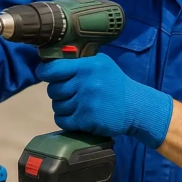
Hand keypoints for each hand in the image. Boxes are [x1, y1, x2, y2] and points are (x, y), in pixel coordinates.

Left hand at [35, 53, 173, 148]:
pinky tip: (76, 116)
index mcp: (88, 66)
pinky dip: (66, 120)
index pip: (53, 68)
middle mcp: (86, 82)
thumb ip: (79, 62)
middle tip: (69, 93)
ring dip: (63, 107)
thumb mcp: (101, 64)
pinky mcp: (87, 120)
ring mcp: (86, 102)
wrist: (136, 107)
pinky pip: (62, 120)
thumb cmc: (116, 84)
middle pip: (53, 89)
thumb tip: (51, 61)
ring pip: (56, 106)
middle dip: (57, 92)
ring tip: (76, 105)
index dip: (44, 71)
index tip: (45, 73)